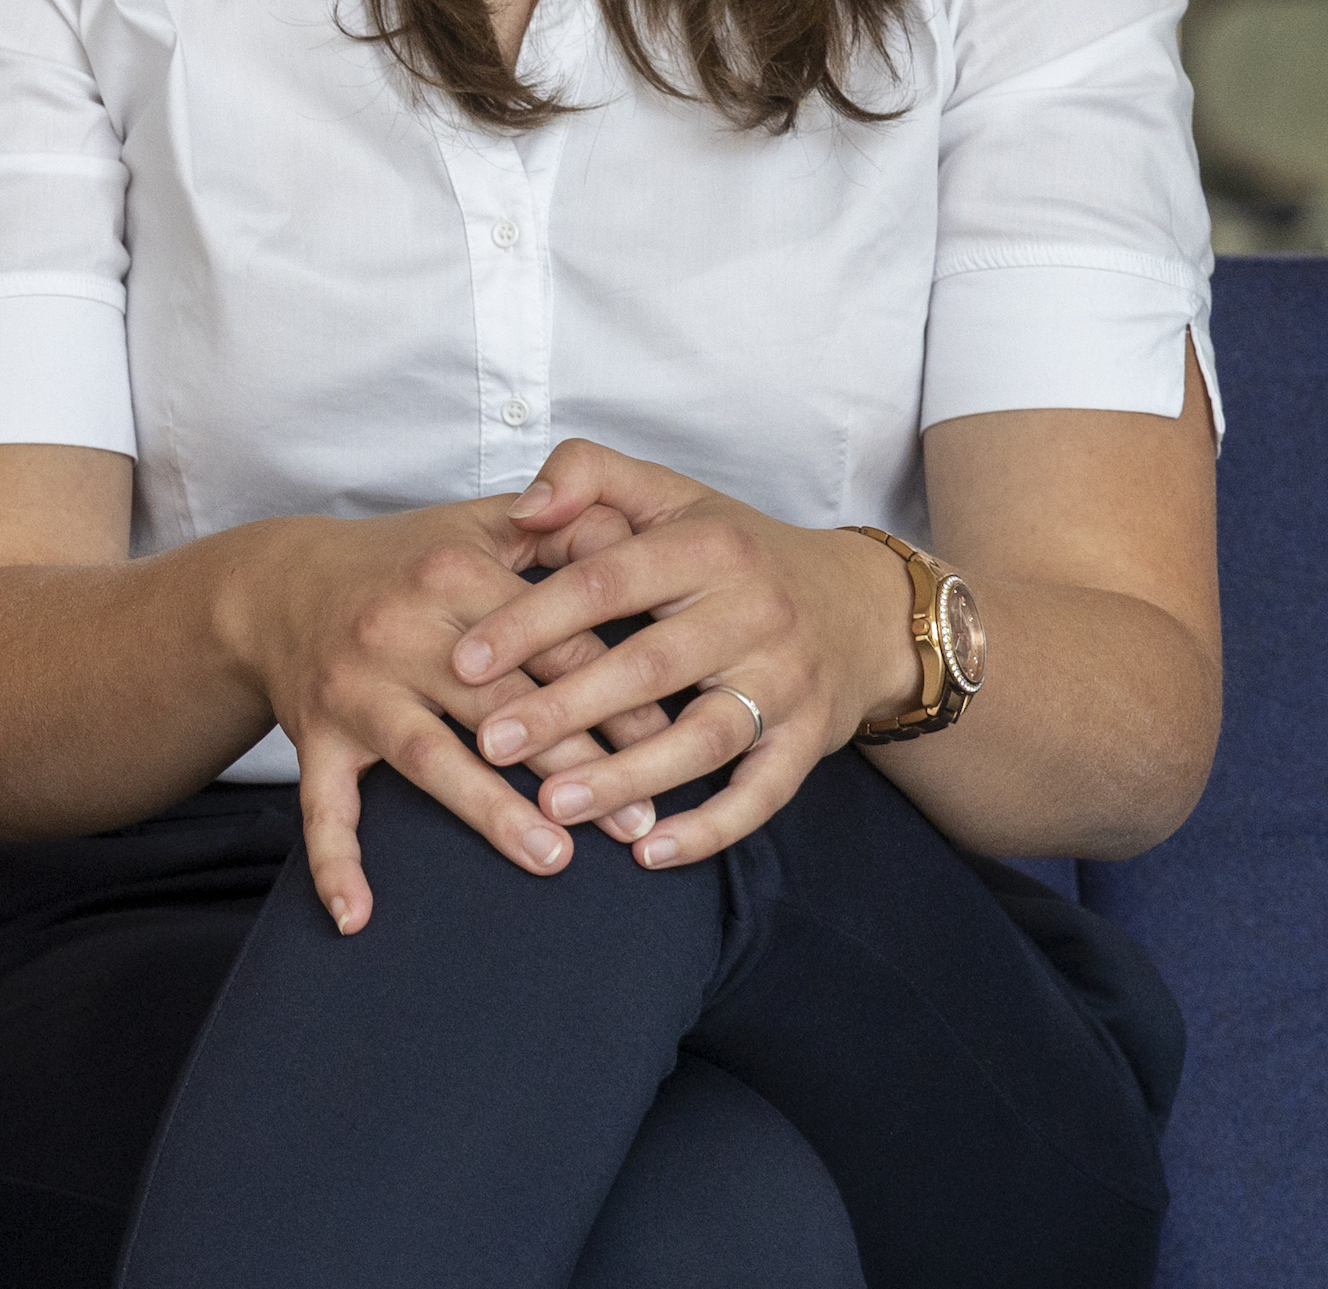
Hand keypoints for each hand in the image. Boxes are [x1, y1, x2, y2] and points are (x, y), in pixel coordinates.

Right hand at [215, 494, 652, 934]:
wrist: (273, 583)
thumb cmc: (400, 563)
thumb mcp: (475, 524)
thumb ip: (560, 524)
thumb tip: (639, 533)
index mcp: (452, 577)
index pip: (552, 641)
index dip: (616, 694)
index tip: (672, 741)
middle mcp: (400, 631)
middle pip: (502, 705)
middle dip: (576, 765)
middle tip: (640, 822)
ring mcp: (354, 688)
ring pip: (428, 756)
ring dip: (491, 811)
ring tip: (554, 859)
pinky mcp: (315, 736)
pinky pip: (323, 806)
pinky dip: (336, 863)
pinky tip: (360, 919)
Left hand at [449, 442, 926, 872]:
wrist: (863, 605)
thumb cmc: (733, 548)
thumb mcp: (667, 493)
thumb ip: (587, 474)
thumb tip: (522, 506)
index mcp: (704, 549)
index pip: (603, 583)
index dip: (530, 622)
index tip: (464, 661)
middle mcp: (752, 612)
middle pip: (646, 667)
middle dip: (563, 710)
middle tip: (489, 745)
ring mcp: (786, 680)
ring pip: (702, 737)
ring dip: (626, 778)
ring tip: (552, 804)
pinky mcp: (812, 738)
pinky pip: (764, 793)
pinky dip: (711, 828)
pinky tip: (649, 852)